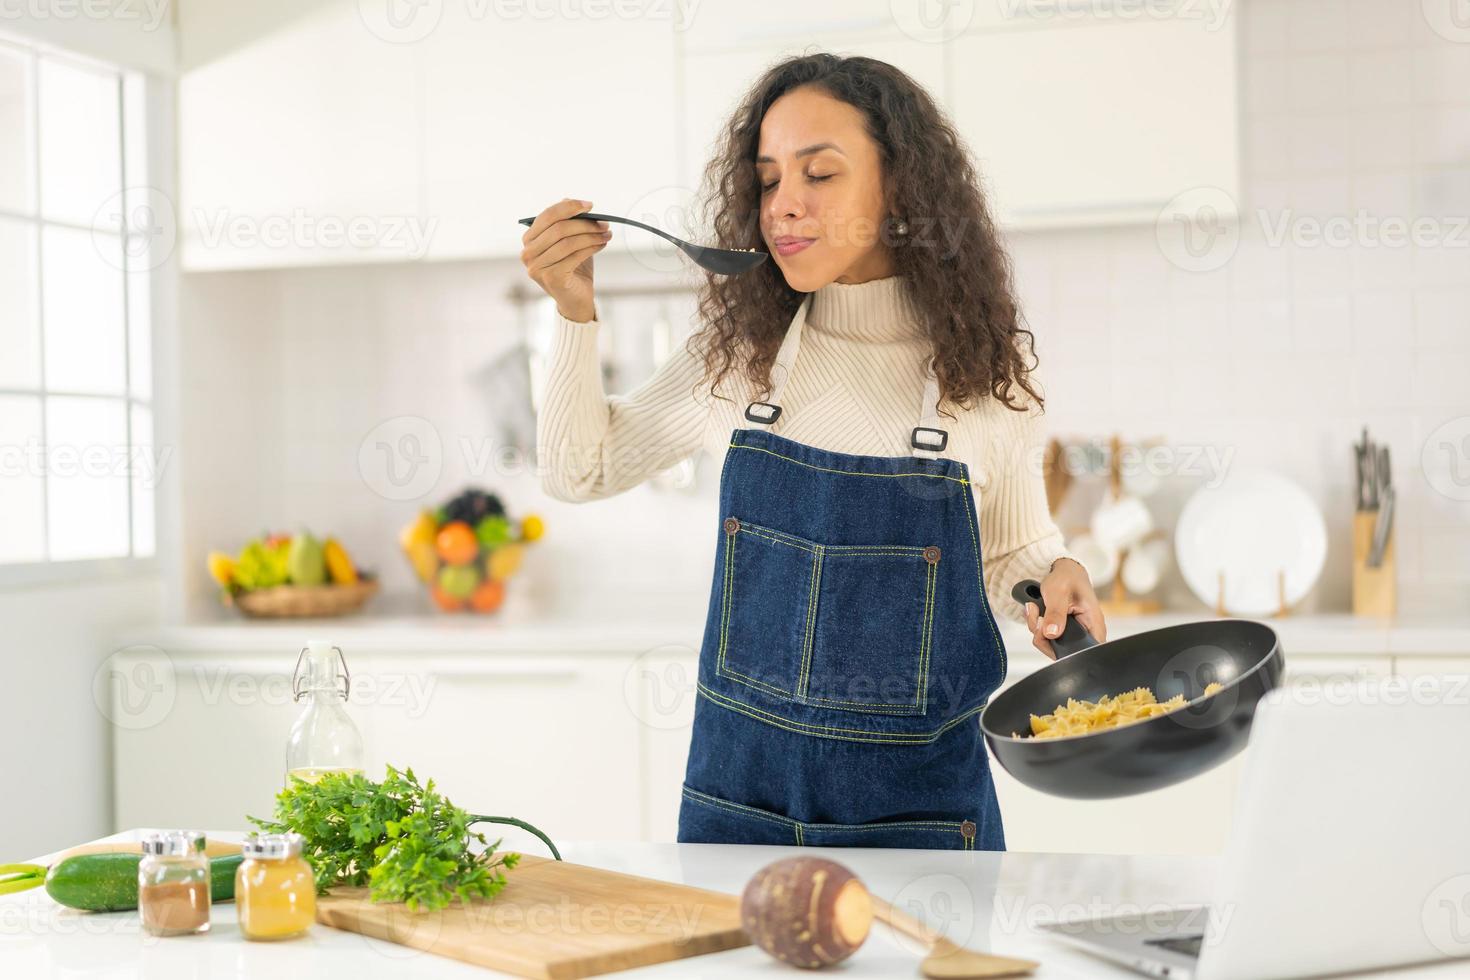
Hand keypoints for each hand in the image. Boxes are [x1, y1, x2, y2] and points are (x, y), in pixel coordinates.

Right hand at [520, 198, 610, 322]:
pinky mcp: (550, 278)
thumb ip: (566, 223)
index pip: (547, 216)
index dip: (569, 207)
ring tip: (607, 234)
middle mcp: (527, 253)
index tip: (590, 205)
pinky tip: (602, 244)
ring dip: (591, 235)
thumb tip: (570, 200)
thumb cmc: (572, 268)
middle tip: (604, 223)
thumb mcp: (569, 242)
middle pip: (559, 228)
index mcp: (529, 240)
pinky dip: (592, 247)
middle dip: (585, 223)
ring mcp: (536, 267)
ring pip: (568, 242)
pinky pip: (574, 256)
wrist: (575, 300)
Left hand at [1023, 558, 1106, 660]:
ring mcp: (1071, 633)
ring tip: (1036, 607)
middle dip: (1043, 635)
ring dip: (1035, 627)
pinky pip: (1043, 637)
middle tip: (1038, 615)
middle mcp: (1084, 632)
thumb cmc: (1067, 578)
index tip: (1049, 634)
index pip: (1085, 653)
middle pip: (1061, 651)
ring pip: (1048, 644)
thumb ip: (1055, 613)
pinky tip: (1036, 610)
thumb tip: (1051, 634)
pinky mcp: (1059, 631)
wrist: (1062, 571)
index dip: (1065, 651)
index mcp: (1093, 625)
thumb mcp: (1059, 592)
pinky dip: (1035, 625)